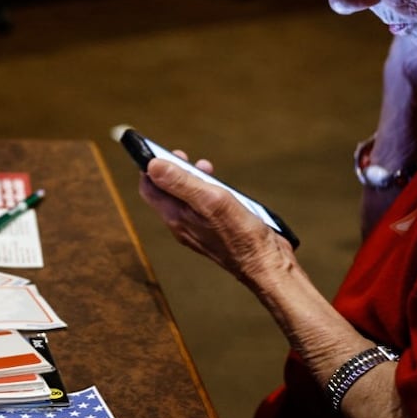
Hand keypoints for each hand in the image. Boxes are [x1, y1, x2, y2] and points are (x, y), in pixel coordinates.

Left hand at [137, 151, 293, 287]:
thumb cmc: (241, 236)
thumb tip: (152, 166)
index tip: (154, 151)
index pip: (149, 189)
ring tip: (203, 165)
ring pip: (186, 199)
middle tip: (181, 154)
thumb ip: (181, 183)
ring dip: (191, 179)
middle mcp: (183, 224)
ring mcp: (199, 229)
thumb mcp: (210, 201)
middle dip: (171, 170)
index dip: (149, 169)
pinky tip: (221, 187)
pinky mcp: (215, 231)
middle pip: (166, 193)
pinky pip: (203, 207)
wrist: (266, 265)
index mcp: (176, 217)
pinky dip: (207, 191)